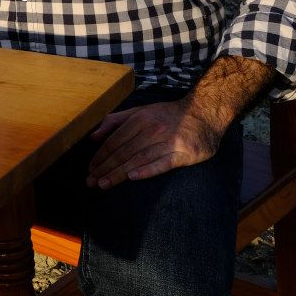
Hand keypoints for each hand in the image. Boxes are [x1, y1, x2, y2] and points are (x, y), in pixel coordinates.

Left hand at [85, 98, 221, 188]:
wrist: (205, 113)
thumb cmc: (167, 115)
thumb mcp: (140, 111)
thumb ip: (115, 121)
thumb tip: (93, 136)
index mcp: (140, 119)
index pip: (115, 141)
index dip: (100, 156)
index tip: (90, 169)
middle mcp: (152, 129)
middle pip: (124, 152)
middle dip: (105, 168)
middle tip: (90, 182)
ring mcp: (169, 141)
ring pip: (139, 159)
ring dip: (119, 173)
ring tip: (104, 184)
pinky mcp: (185, 153)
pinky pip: (163, 163)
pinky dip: (147, 170)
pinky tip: (132, 177)